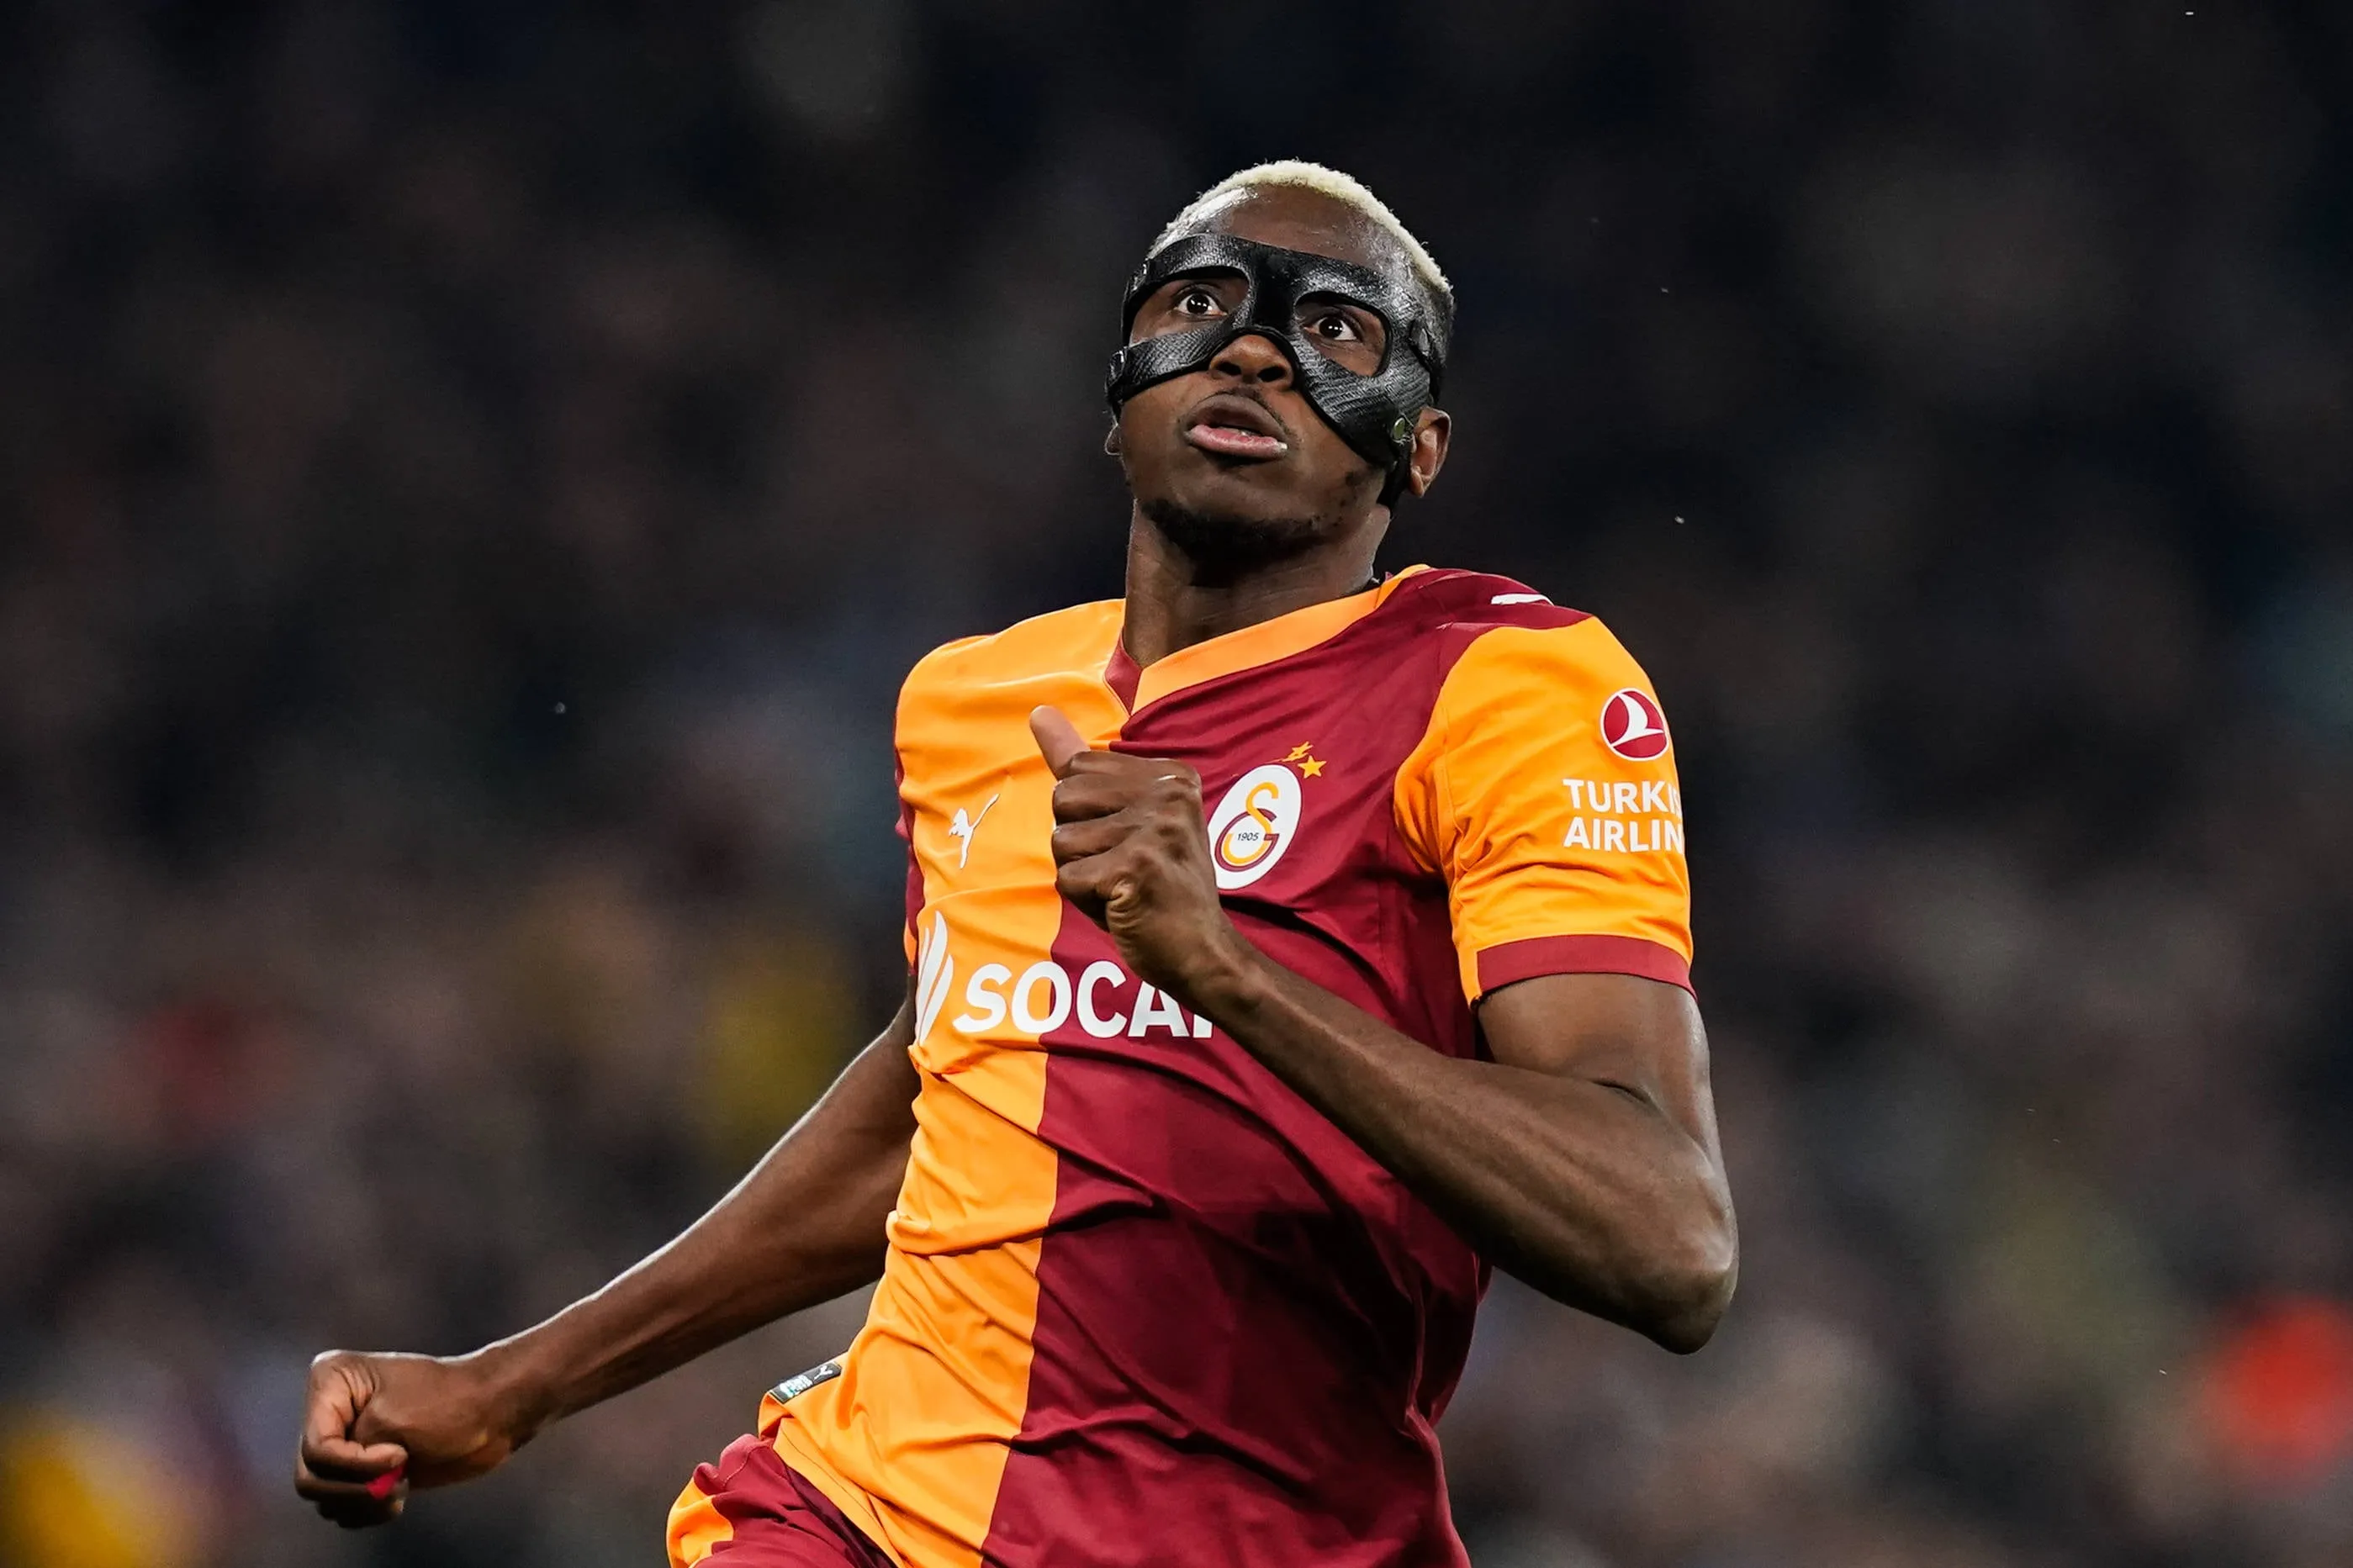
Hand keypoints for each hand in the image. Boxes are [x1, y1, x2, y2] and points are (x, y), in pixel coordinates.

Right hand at [294, 1348, 539, 1528]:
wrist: (495, 1413)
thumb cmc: (450, 1405)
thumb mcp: (389, 1424)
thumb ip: (349, 1457)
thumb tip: (331, 1490)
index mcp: (330, 1382)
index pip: (316, 1448)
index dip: (354, 1465)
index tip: (398, 1455)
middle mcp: (328, 1409)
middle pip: (311, 1477)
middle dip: (355, 1489)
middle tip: (399, 1478)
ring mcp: (344, 1439)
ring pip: (324, 1496)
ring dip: (363, 1503)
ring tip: (401, 1485)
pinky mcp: (362, 1467)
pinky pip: (342, 1507)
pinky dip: (366, 1511)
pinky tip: (398, 1498)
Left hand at [1031, 705, 1244, 995]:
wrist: (1204, 953)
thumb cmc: (1161, 890)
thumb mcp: (1128, 820)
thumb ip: (1080, 765)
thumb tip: (1038, 712)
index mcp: (1170, 774)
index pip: (1078, 770)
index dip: (1089, 818)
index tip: (1131, 845)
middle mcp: (1168, 793)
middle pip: (1063, 800)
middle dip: (1079, 845)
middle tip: (1124, 871)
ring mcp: (1154, 828)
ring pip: (1061, 842)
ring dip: (1082, 877)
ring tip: (1124, 889)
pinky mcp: (1135, 866)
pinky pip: (1067, 879)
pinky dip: (1086, 902)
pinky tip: (1124, 907)